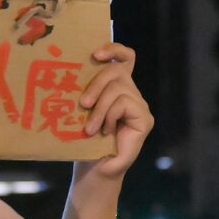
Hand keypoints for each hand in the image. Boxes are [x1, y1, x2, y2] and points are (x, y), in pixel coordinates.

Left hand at [79, 42, 153, 178]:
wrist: (96, 169)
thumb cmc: (85, 141)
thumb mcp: (83, 112)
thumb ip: (87, 92)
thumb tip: (74, 67)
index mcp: (118, 87)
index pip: (124, 58)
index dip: (113, 49)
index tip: (94, 53)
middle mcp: (132, 93)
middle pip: (116, 70)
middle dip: (96, 83)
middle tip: (82, 105)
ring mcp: (140, 106)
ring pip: (118, 88)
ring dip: (100, 108)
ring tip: (91, 128)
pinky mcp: (144, 118)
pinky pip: (124, 102)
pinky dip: (110, 116)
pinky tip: (105, 131)